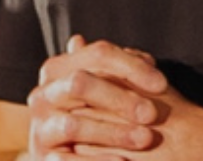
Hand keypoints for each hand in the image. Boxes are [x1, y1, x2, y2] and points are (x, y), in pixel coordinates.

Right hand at [28, 36, 172, 159]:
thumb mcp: (112, 88)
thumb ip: (117, 67)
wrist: (85, 151)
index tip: (162, 85)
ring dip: (113, 132)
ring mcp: (40, 128)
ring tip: (145, 139)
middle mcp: (43, 95)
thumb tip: (123, 52)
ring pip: (74, 124)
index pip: (98, 54)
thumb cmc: (105, 114)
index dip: (132, 67)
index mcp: (59, 69)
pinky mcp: (42, 158)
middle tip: (153, 114)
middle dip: (119, 98)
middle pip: (80, 84)